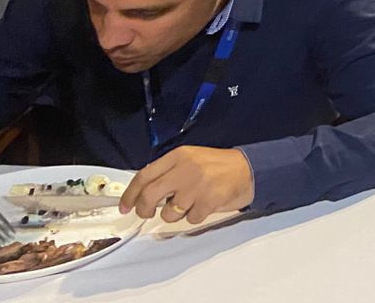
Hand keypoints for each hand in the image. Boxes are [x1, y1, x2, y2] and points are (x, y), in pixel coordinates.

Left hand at [119, 146, 254, 224]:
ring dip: (176, 213)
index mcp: (178, 156)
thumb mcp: (191, 160)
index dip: (130, 194)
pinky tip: (204, 205)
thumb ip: (168, 172)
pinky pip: (190, 219)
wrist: (249, 169)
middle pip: (150, 195)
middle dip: (144, 209)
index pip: (144, 175)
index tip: (125, 206)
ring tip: (189, 204)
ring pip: (170, 212)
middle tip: (146, 213)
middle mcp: (186, 168)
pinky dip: (195, 216)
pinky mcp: (209, 200)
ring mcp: (198, 185)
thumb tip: (142, 193)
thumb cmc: (217, 167)